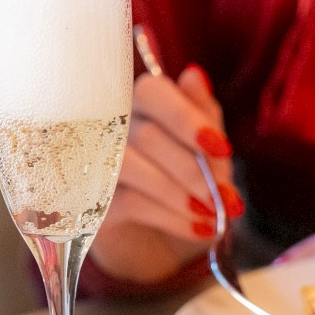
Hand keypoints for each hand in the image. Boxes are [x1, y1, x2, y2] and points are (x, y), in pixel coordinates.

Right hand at [89, 64, 243, 283]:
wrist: (165, 240)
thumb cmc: (187, 181)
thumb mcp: (206, 148)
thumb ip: (203, 114)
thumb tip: (194, 74)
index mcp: (141, 102)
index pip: (152, 92)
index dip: (187, 119)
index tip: (221, 147)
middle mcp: (110, 124)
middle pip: (147, 135)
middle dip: (192, 169)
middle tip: (225, 196)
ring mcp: (94, 161)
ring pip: (131, 167)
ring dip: (180, 194)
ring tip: (214, 214)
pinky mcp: (89, 201)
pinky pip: (129, 202)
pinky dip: (172, 216)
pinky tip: (199, 227)